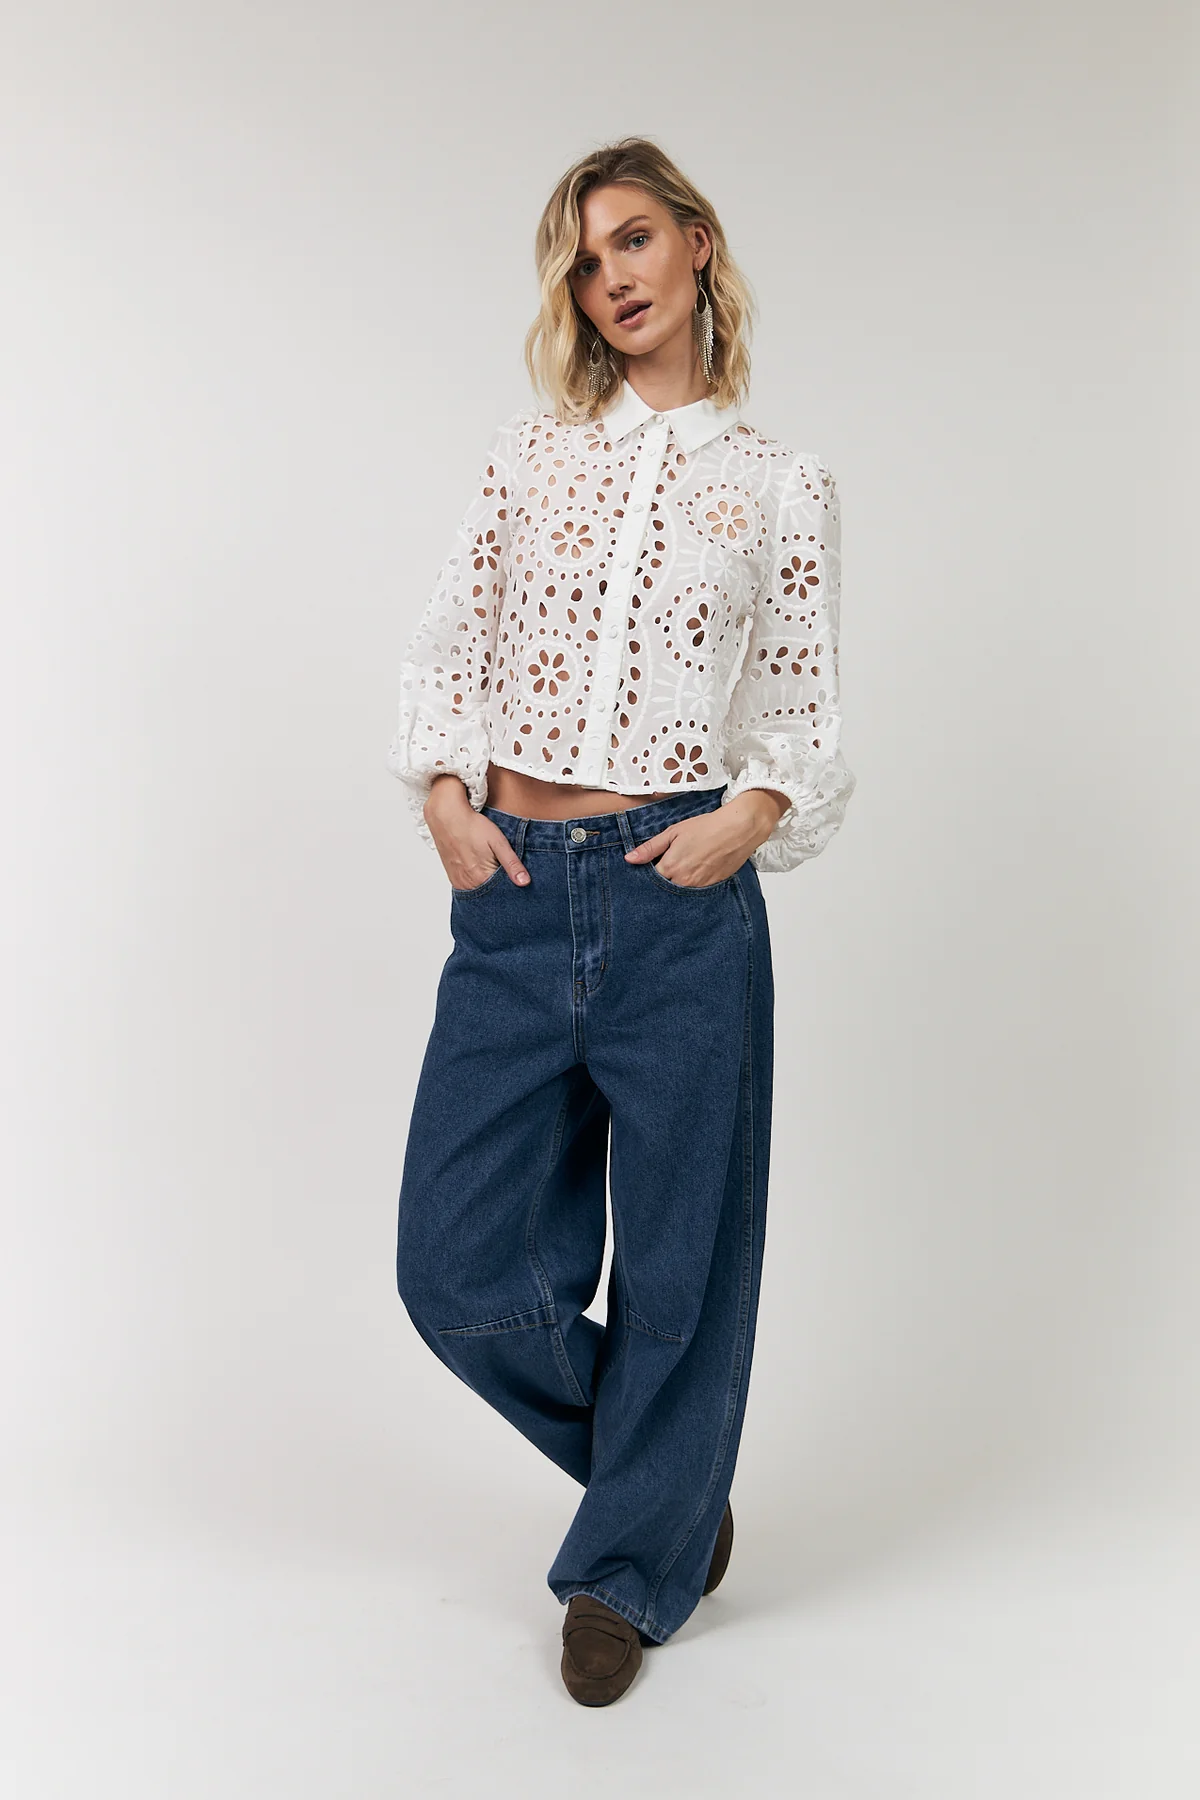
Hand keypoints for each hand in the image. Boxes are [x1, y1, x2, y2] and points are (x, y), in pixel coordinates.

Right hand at [424, 775, 530, 888]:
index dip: (512, 884)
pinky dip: (477, 882)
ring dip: (488, 884)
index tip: (515, 875)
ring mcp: (459, 882)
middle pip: (491, 894)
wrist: (447, 817)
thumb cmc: (473, 826)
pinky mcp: (453, 878)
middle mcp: (468, 884)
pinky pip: (469, 887)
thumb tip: (525, 882)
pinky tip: (480, 868)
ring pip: (480, 891)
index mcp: (482, 878)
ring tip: (489, 865)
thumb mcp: (498, 842)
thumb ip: (512, 864)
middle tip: (501, 866)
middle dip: (500, 886)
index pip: (504, 892)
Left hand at [623, 789, 789, 885]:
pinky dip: (691, 885)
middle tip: (666, 868)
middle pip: (663, 889)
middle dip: (660, 882)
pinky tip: (694, 872)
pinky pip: (695, 892)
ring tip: (682, 868)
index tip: (647, 868)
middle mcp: (683, 881)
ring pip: (679, 893)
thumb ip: (650, 847)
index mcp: (671, 867)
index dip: (647, 874)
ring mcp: (698, 887)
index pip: (649, 880)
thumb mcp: (673, 832)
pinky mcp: (712, 887)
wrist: (738, 830)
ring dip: (676, 885)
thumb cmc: (707, 827)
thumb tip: (630, 858)